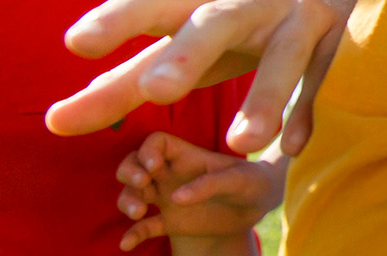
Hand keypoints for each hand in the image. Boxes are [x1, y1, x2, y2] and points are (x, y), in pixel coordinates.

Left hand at [45, 0, 360, 154]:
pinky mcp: (342, 39)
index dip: (116, 20)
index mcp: (203, 6)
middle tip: (159, 87)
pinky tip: (296, 146)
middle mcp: (250, 5)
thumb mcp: (186, 50)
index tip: (75, 43)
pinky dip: (312, 108)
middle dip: (189, 51)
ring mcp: (300, 19)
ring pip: (282, 54)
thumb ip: (124, 84)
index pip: (153, 3)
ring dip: (264, 95)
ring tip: (243, 143)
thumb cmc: (239, 31)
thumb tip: (52, 121)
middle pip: (215, 21)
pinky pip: (328, 77)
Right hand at [115, 132, 284, 251]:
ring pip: (133, 194)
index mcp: (187, 156)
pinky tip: (126, 244)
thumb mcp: (237, 178)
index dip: (148, 150)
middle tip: (142, 184)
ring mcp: (168, 198)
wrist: (260, 204)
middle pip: (134, 164)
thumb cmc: (251, 181)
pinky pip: (144, 228)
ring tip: (138, 213)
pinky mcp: (171, 222)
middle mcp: (171, 175)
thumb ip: (209, 184)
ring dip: (127, 201)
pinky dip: (133, 235)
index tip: (154, 165)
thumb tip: (175, 198)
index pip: (155, 142)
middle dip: (129, 172)